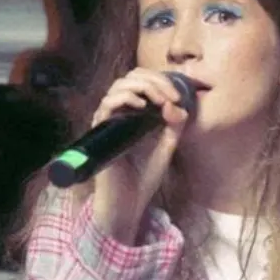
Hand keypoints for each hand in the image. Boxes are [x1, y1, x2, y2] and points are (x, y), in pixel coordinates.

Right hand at [90, 69, 189, 242]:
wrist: (129, 202)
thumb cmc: (145, 176)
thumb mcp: (167, 145)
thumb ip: (175, 125)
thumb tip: (178, 104)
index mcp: (137, 112)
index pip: (144, 80)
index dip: (162, 81)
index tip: (177, 96)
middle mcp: (121, 112)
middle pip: (131, 77)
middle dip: (155, 80)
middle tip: (171, 96)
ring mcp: (109, 120)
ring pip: (119, 85)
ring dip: (143, 86)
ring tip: (159, 101)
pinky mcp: (101, 130)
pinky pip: (108, 104)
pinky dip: (125, 97)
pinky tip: (141, 105)